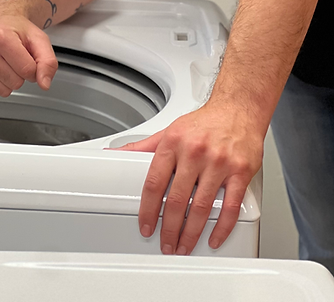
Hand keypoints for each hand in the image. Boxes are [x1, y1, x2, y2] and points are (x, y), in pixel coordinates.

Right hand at [0, 4, 57, 98]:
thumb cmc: (17, 29)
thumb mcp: (39, 40)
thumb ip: (48, 62)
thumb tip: (44, 83)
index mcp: (1, 37)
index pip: (28, 71)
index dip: (33, 67)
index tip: (27, 56)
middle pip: (15, 83)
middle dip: (20, 74)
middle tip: (15, 57)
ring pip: (2, 91)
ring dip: (8, 81)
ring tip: (5, 62)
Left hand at [117, 103, 262, 254]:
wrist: (237, 110)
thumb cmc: (204, 123)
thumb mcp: (170, 131)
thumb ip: (143, 147)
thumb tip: (117, 154)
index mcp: (174, 143)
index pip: (154, 183)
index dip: (147, 209)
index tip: (146, 226)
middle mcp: (195, 152)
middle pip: (176, 200)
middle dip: (168, 228)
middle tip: (165, 244)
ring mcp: (219, 163)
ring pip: (201, 207)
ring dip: (191, 233)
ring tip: (184, 246)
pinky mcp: (240, 172)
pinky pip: (230, 206)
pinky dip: (221, 228)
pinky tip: (214, 238)